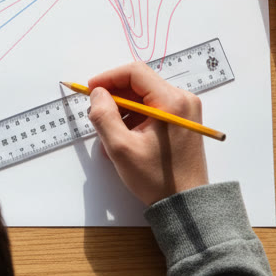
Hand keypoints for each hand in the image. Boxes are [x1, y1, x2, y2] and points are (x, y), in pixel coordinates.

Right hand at [86, 62, 208, 206]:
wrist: (186, 203)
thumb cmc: (156, 178)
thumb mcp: (121, 148)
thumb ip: (104, 116)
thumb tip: (97, 94)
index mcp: (172, 102)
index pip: (134, 72)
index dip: (108, 78)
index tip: (89, 91)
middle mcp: (183, 100)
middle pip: (139, 84)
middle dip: (115, 98)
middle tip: (98, 116)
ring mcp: (185, 110)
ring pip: (144, 97)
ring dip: (123, 111)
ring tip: (111, 135)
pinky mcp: (182, 121)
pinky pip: (152, 109)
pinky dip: (135, 119)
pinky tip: (125, 139)